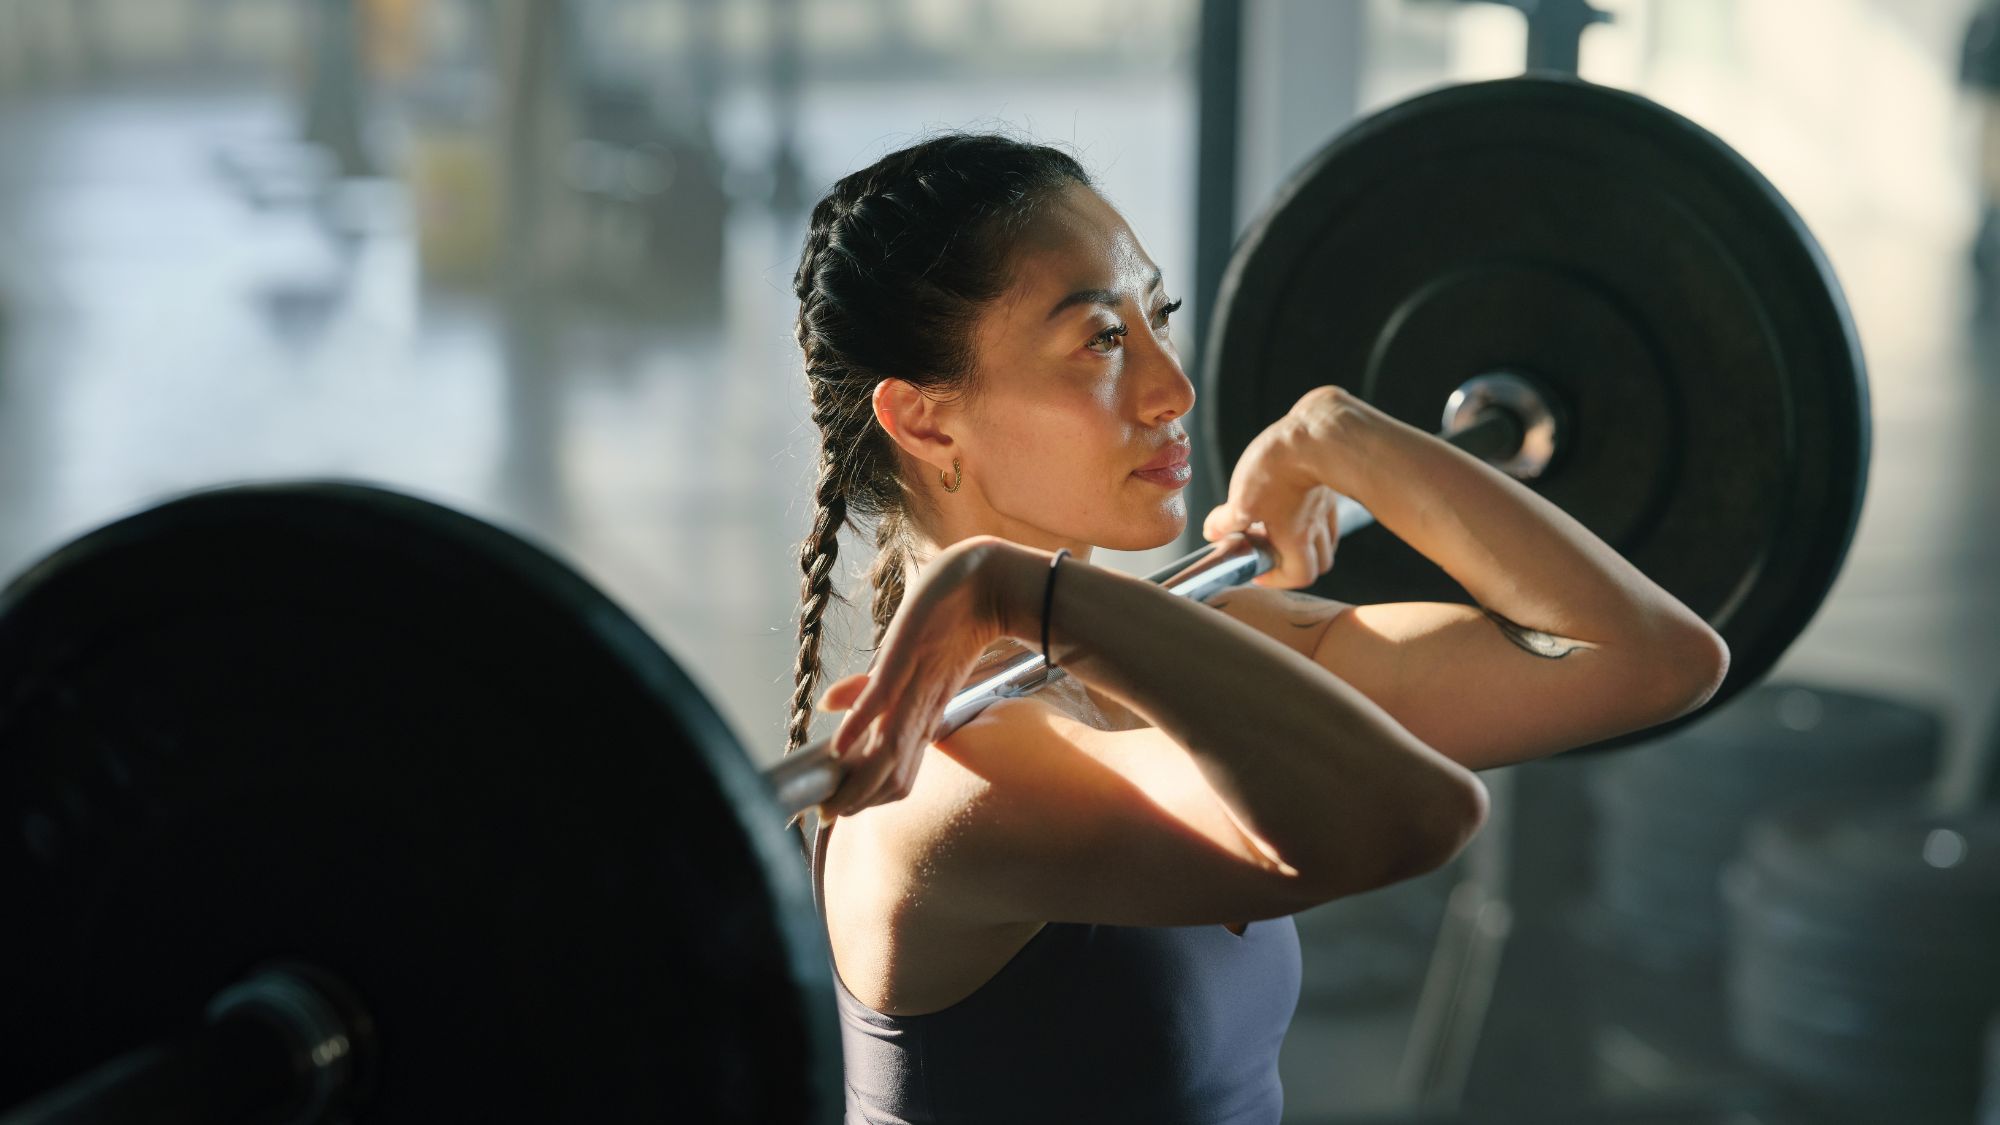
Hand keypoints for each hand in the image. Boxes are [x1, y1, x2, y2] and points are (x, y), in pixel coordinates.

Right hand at [812, 538, 1013, 818]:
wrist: (987, 581)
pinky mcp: (904, 660)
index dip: (867, 798)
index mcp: (922, 716)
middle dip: (858, 800)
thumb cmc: (949, 621)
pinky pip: (882, 700)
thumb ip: (867, 689)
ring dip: (858, 780)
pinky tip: (840, 749)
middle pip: (893, 775)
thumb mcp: (901, 662)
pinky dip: (859, 727)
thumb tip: (829, 708)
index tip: (836, 811)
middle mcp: (920, 711)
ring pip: (889, 751)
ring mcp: (913, 688)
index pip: (896, 775)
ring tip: (833, 801)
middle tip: (827, 815)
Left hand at [1200, 386, 1363, 588]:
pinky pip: (1326, 513)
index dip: (1277, 578)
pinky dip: (1312, 518)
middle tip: (1268, 548)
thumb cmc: (1279, 468)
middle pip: (1319, 562)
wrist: (1315, 432)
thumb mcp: (1241, 500)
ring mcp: (1326, 506)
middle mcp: (1316, 527)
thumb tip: (1213, 533)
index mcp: (1296, 539)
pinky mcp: (1328, 485)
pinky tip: (1290, 502)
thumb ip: (1225, 523)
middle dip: (1294, 563)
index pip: (1300, 576)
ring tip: (1277, 526)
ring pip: (1326, 538)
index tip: (1258, 568)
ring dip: (1305, 541)